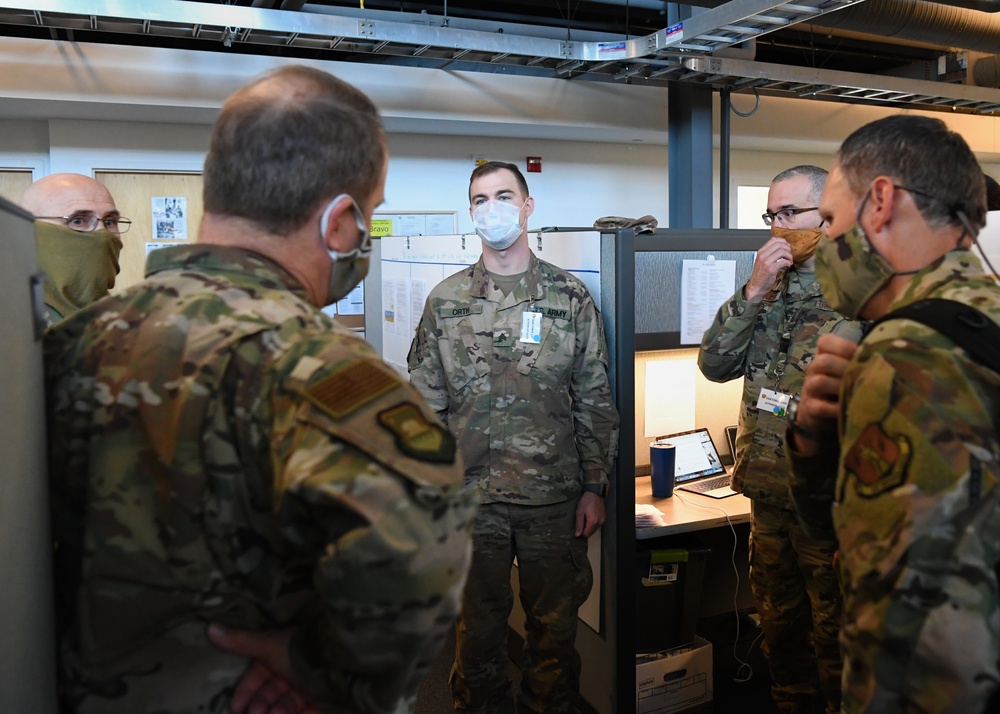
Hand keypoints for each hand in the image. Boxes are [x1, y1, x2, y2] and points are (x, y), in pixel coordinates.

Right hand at [208, 623, 316, 713]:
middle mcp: (294, 670)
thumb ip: (240, 641)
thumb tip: (209, 627)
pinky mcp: (321, 701)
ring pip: (286, 705)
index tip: (236, 707)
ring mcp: (309, 686)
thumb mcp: (268, 645)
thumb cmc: (300, 651)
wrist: (340, 661)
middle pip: (271, 692)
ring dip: (276, 712)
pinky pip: (306, 711)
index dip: (247, 690)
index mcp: (281, 654)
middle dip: (260, 705)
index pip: (258, 674)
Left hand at [575, 491, 605, 537]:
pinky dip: (593, 524)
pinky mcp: (604, 518)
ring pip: (594, 529)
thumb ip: (579, 524)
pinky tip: (590, 517)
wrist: (595, 493)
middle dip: (585, 530)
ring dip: (589, 527)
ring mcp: (602, 520)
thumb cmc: (586, 501)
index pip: (586, 534)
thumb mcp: (579, 512)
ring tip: (585, 518)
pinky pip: (597, 525)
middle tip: (580, 522)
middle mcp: (599, 522)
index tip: (577, 528)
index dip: (580, 533)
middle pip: (591, 533)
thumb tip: (577, 535)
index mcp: (593, 522)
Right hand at [745, 236, 792, 300]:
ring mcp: (766, 262)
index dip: (783, 242)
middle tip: (789, 255)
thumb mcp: (762, 261)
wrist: (756, 286)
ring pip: (782, 252)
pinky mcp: (770, 269)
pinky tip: (788, 265)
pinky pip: (783, 261)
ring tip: (789, 260)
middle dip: (788, 249)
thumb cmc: (760, 275)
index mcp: (761, 252)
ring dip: (789, 256)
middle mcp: (762, 255)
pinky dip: (788, 263)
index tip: (786, 247)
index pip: (774, 240)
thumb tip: (781, 247)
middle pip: (779, 244)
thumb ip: (769, 253)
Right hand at [794, 333, 857, 455]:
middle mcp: (813, 369)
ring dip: (841, 387)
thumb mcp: (849, 369)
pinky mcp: (810, 407)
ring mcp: (809, 388)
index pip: (825, 341)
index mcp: (823, 354)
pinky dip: (837, 408)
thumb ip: (861, 360)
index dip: (844, 346)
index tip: (861, 354)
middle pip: (824, 361)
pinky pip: (821, 407)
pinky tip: (852, 408)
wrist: (821, 411)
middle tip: (864, 376)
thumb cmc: (843, 384)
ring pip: (820, 382)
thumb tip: (889, 354)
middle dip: (846, 368)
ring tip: (858, 392)